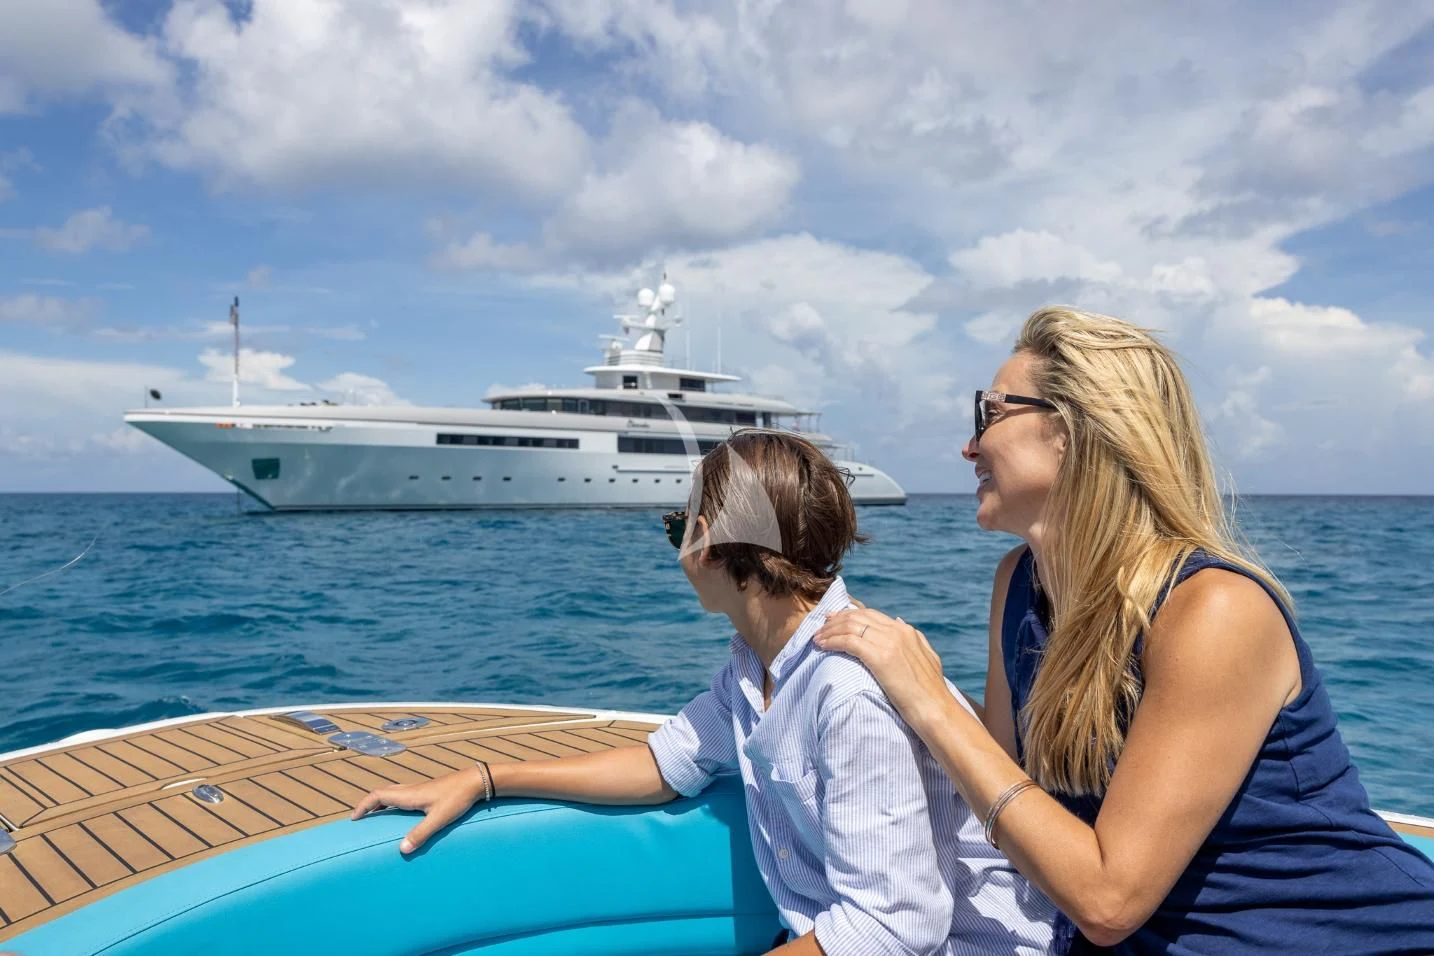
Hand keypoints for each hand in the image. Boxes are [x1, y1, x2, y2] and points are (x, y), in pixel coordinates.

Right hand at [351, 766, 488, 853]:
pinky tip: (401, 814)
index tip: (354, 818)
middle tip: (361, 819)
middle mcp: (411, 790)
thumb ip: (421, 833)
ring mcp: (420, 789)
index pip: (378, 796)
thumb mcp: (439, 818)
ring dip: (381, 803)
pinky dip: (393, 803)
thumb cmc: (458, 798)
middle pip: (383, 793)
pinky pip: (403, 795)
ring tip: (376, 817)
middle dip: (369, 805)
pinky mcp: (428, 791)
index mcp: (409, 795)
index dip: (363, 806)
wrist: (475, 781)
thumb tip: (402, 849)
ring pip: (393, 793)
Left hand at [814, 608, 949, 730]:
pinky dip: (832, 641)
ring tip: (817, 638)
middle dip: (836, 620)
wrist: (936, 710)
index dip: (849, 615)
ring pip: (850, 626)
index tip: (833, 620)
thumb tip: (900, 622)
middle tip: (820, 627)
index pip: (871, 615)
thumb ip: (914, 640)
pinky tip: (822, 646)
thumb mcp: (927, 658)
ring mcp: (889, 642)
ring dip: (830, 631)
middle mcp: (897, 631)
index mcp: (906, 631)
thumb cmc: (930, 693)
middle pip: (858, 617)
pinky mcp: (880, 656)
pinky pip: (848, 641)